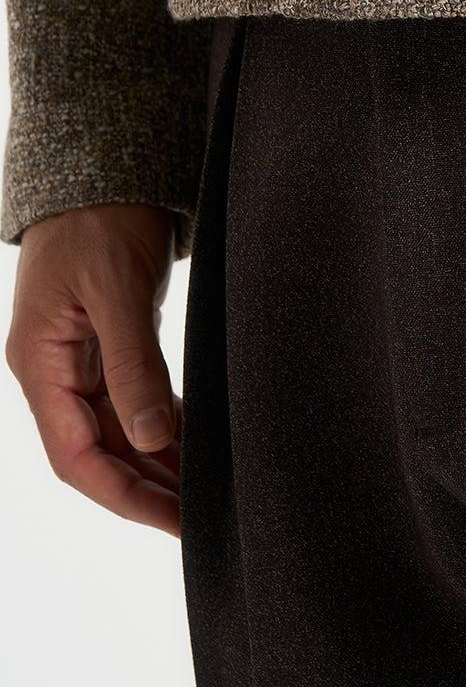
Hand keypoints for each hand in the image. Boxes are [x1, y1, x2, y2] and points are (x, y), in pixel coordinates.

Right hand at [6, 203, 181, 536]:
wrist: (102, 166)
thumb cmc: (102, 218)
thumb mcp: (118, 289)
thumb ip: (134, 364)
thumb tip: (150, 438)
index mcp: (40, 364)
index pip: (75, 456)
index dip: (122, 495)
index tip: (172, 520)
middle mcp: (54, 369)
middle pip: (96, 452)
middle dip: (145, 489)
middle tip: (201, 518)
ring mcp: (79, 357)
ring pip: (115, 430)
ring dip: (155, 462)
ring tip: (204, 492)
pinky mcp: (106, 341)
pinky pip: (130, 400)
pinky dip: (159, 425)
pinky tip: (192, 444)